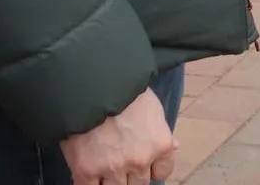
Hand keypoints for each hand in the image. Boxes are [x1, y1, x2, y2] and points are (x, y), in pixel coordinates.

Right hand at [60, 88, 176, 184]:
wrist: (91, 85)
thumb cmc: (125, 92)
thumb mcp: (153, 109)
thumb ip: (161, 132)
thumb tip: (173, 147)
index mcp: (160, 145)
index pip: (162, 173)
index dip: (152, 169)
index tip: (144, 164)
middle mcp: (140, 161)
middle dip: (132, 176)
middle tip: (121, 163)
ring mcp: (112, 168)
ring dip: (111, 180)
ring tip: (104, 165)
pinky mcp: (85, 171)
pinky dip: (89, 183)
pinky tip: (88, 173)